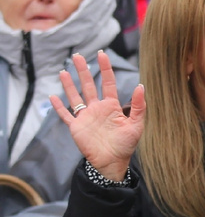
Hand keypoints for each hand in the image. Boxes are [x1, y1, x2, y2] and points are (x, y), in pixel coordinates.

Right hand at [50, 52, 144, 182]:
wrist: (113, 162)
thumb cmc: (126, 144)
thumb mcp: (136, 124)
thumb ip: (139, 106)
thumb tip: (141, 86)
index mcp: (112, 106)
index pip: (107, 83)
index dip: (105, 69)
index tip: (102, 55)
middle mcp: (97, 108)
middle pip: (88, 85)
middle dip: (83, 71)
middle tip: (77, 56)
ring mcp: (86, 117)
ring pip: (75, 97)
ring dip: (69, 84)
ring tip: (63, 71)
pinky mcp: (76, 127)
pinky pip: (65, 115)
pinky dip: (58, 107)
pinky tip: (52, 97)